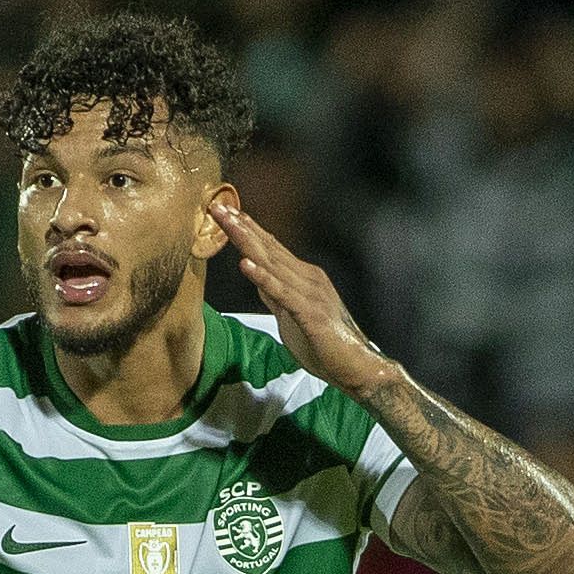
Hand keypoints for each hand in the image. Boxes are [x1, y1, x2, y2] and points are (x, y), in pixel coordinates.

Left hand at [210, 198, 390, 399]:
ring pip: (272, 263)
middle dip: (241, 227)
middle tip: (217, 206)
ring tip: (228, 224)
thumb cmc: (326, 346)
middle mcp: (308, 278)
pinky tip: (245, 264)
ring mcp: (309, 293)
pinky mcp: (309, 312)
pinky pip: (281, 292)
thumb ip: (276, 296)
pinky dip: (263, 277)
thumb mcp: (292, 317)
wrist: (356, 366)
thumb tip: (258, 280)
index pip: (271, 248)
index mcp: (304, 277)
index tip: (227, 213)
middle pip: (268, 248)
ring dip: (247, 242)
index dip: (248, 230)